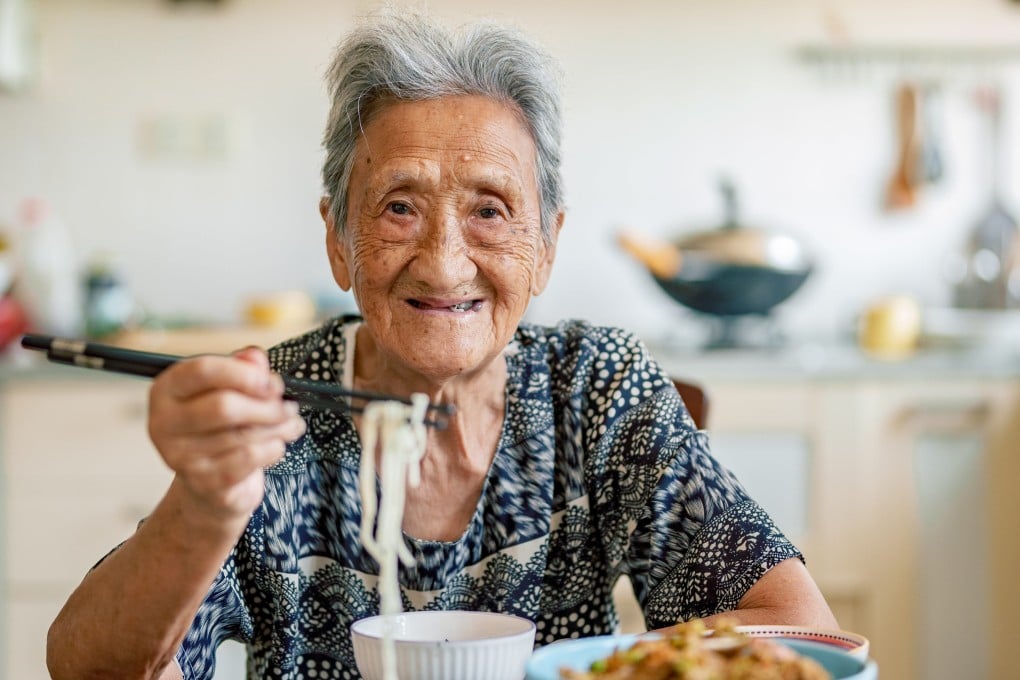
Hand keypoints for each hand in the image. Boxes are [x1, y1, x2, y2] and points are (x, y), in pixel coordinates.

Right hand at [147, 347, 305, 523]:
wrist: (211, 484)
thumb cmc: (221, 427)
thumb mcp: (229, 390)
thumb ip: (243, 368)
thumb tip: (255, 358)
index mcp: (167, 390)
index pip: (202, 371)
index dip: (243, 373)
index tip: (271, 382)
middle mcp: (164, 423)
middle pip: (224, 406)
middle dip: (267, 405)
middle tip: (288, 407)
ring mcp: (180, 456)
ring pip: (242, 434)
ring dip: (278, 427)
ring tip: (291, 423)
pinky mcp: (203, 482)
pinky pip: (248, 458)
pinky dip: (273, 448)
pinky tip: (277, 444)